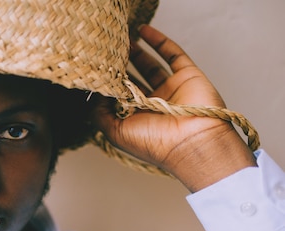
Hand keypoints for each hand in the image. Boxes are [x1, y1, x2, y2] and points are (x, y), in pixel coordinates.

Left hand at [94, 25, 256, 191]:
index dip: (109, 83)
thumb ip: (99, 114)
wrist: (191, 143)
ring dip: (136, 51)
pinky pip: (172, 54)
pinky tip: (142, 30)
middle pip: (133, 79)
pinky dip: (158, 41)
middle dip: (120, 66)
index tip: (96, 69)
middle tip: (107, 52)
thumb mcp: (116, 132)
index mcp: (138, 119)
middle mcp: (153, 104)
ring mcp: (171, 89)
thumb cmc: (154, 143)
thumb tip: (94, 94)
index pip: (119, 96)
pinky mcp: (187, 76)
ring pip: (150, 65)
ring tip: (120, 40)